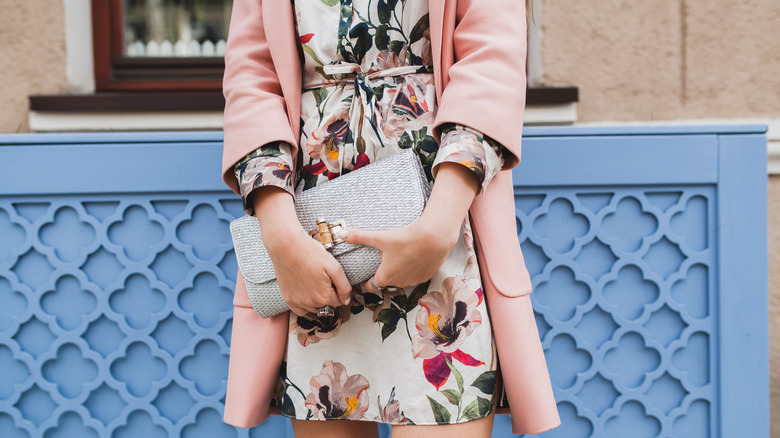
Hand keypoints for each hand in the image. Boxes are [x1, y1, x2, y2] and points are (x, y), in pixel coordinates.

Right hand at [252, 187, 350, 315]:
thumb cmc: (311, 250)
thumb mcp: (333, 265)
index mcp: (324, 297)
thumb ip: (343, 284)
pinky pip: (300, 308)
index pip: (341, 302)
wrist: (284, 243)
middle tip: (327, 277)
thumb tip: (347, 299)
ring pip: (314, 308)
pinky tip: (305, 286)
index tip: (339, 279)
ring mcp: (296, 302)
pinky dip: (304, 301)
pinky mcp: (287, 298)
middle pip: (328, 306)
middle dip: (331, 294)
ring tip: (316, 279)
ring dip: (317, 298)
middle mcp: (310, 304)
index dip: (342, 290)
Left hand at [338, 162, 479, 289]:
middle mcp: (399, 283)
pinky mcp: (425, 277)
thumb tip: (341, 233)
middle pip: (386, 281)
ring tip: (398, 257)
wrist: (434, 238)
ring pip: (401, 279)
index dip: (366, 280)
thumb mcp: (380, 237)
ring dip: (398, 272)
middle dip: (383, 273)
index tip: (365, 274)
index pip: (370, 286)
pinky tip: (412, 257)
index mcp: (385, 277)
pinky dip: (412, 269)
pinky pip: (414, 276)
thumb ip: (359, 237)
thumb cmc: (406, 239)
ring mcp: (413, 281)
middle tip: (382, 260)